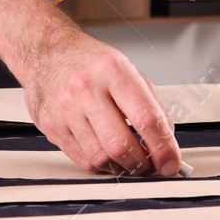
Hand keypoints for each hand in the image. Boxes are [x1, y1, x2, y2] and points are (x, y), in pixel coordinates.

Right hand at [19, 21, 182, 176]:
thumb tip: (167, 138)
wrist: (48, 52)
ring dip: (123, 167)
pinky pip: (83, 159)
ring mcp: (66, 109)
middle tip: (152, 166)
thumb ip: (150, 103)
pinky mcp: (52, 126)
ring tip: (132, 161)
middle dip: (144, 164)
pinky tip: (109, 156)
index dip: (164, 146)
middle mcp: (87, 90)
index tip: (171, 161)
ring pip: (101, 158)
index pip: (146, 117)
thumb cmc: (90, 62)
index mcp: (113, 71)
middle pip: (121, 144)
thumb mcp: (127, 69)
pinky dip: (102, 165)